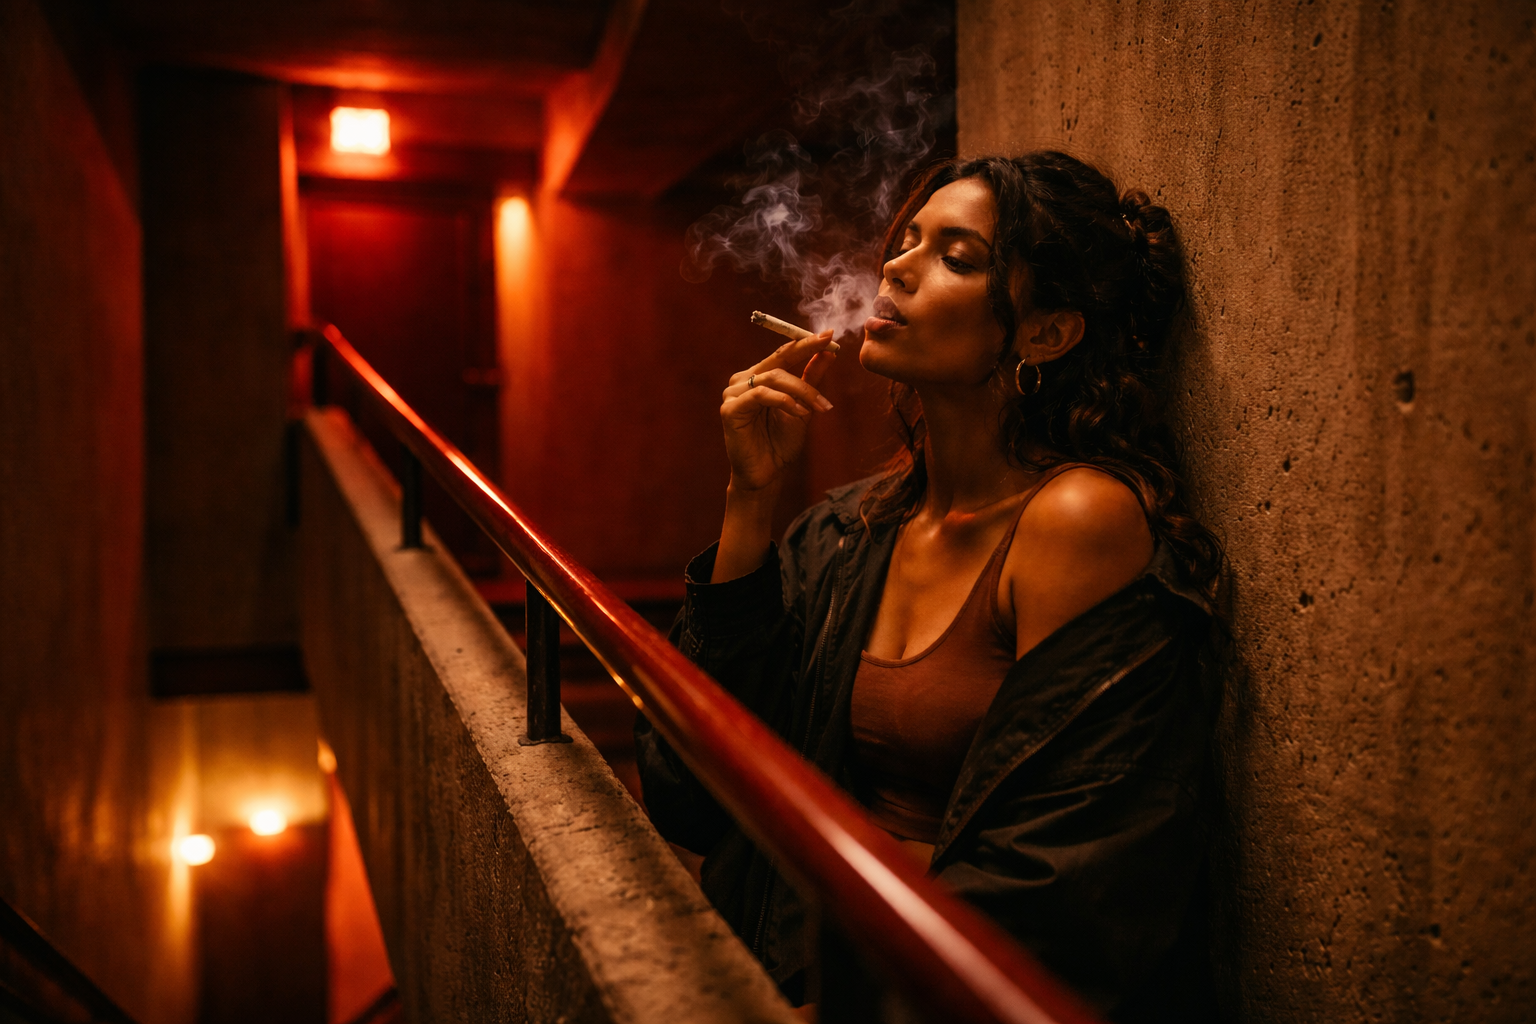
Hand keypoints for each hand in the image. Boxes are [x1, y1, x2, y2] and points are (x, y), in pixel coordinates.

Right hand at [719, 330, 836, 492]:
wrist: (767, 475)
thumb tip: (828, 352)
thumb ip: (811, 379)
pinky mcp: (729, 409)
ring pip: (773, 378)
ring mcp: (733, 394)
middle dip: (806, 354)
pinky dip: (784, 401)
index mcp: (758, 377)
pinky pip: (761, 395)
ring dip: (801, 390)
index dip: (805, 342)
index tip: (829, 334)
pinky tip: (800, 412)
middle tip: (830, 351)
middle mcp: (743, 381)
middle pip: (778, 360)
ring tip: (820, 407)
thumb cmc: (781, 443)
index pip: (783, 353)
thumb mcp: (803, 406)